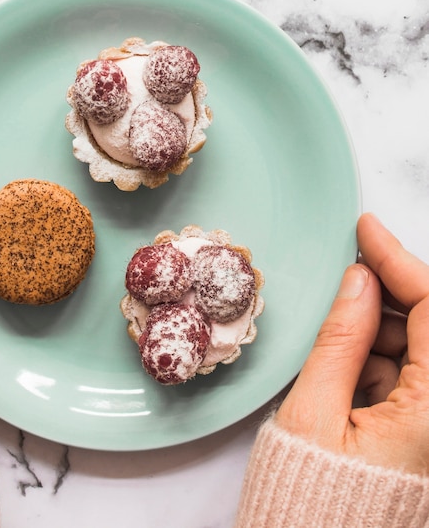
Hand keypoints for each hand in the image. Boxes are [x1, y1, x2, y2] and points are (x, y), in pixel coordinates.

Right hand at [276, 212, 428, 473]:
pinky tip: (348, 361)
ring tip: (339, 330)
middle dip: (390, 293)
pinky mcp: (422, 427)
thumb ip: (341, 341)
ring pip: (419, 348)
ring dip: (381, 326)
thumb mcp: (315, 412)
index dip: (401, 261)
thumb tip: (358, 280)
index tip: (367, 229)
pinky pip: (409, 373)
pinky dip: (379, 355)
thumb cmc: (310, 498)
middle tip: (346, 272)